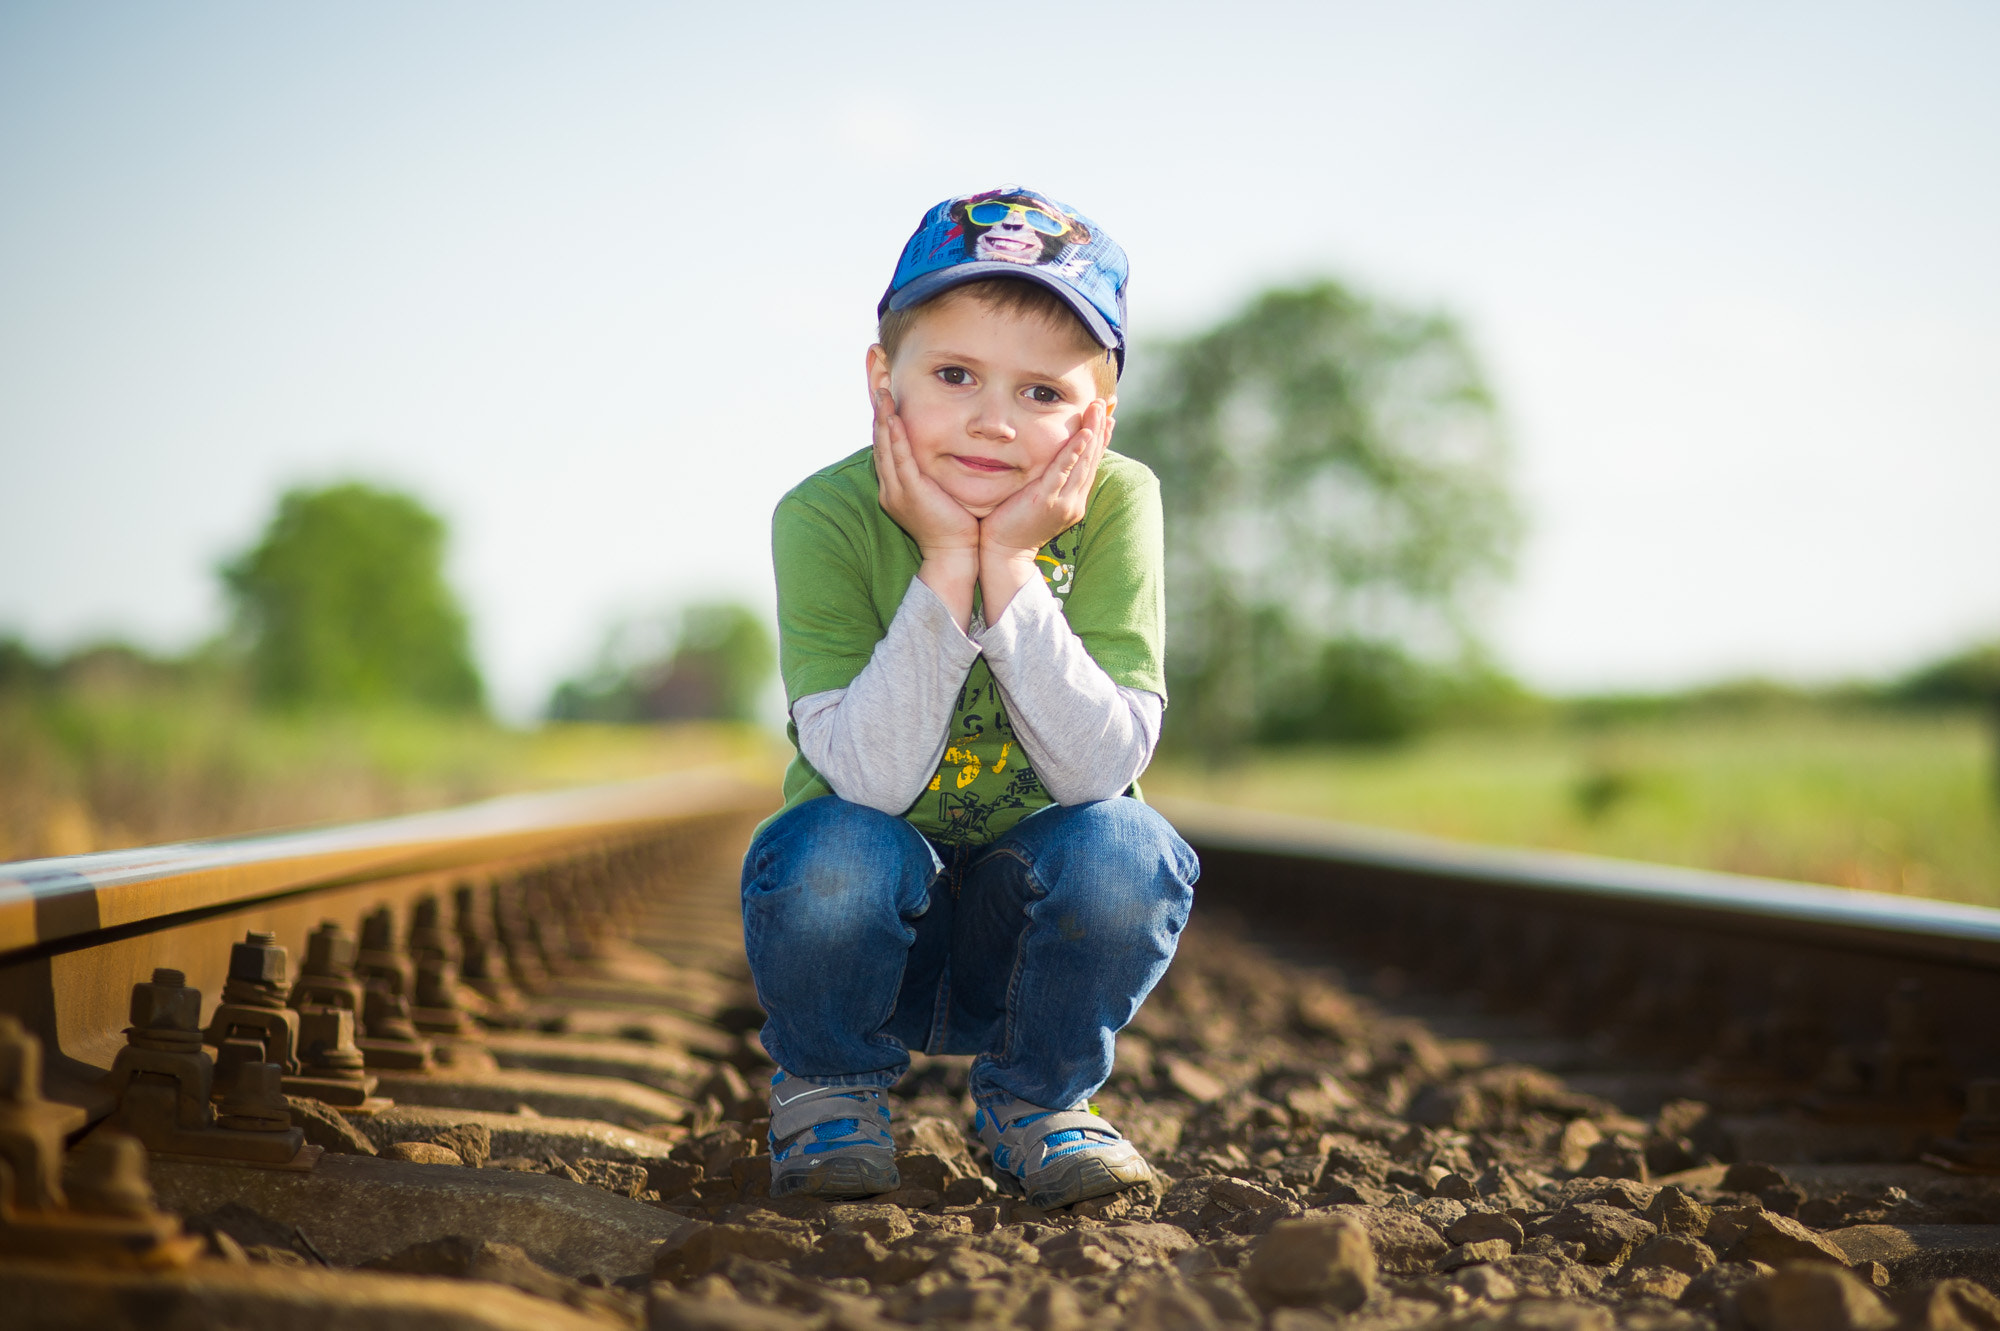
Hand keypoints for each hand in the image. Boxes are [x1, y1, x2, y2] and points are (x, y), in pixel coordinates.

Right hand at [873, 385, 979, 627]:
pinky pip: (899, 459)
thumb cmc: (955, 523)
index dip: (883, 411)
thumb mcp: (940, 490)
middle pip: (879, 437)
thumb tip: (945, 446)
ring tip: (881, 387)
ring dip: (883, 414)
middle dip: (878, 404)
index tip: (883, 385)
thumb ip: (934, 469)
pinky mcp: (909, 493)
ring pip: (885, 444)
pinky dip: (894, 436)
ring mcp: (896, 489)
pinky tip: (892, 417)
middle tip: (875, 374)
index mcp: (896, 483)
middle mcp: (890, 484)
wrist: (954, 554)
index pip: (886, 440)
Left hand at [977, 399, 1110, 620]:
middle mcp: (1074, 500)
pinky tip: (1083, 435)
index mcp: (1074, 499)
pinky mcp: (1048, 501)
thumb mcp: (1036, 499)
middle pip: (1092, 459)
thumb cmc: (1013, 525)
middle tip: (1105, 403)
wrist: (1004, 554)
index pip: (1090, 464)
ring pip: (1083, 462)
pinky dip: (1075, 452)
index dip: (1099, 439)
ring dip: (1092, 433)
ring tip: (1098, 410)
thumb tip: (1047, 461)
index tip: (1106, 416)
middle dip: (1099, 429)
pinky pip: (1064, 472)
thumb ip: (1046, 481)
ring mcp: (1064, 501)